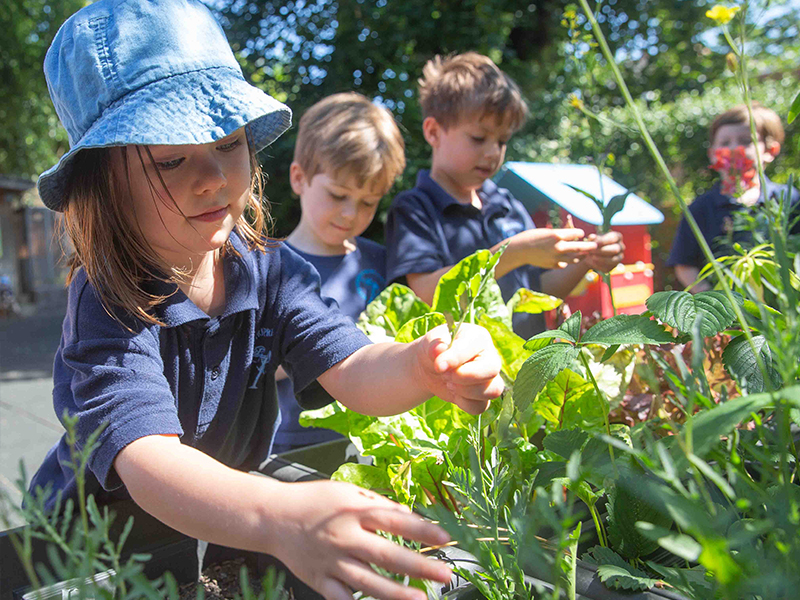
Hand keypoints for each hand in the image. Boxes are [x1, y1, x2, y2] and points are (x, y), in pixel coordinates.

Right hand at [273, 480, 451, 599]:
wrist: (274, 517)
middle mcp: (344, 538)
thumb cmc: (316, 501)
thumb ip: (378, 506)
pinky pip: (341, 598)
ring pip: (368, 582)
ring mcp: (331, 562)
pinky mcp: (319, 580)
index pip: (395, 520)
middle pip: (387, 555)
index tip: (446, 538)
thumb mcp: (348, 494)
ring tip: (421, 599)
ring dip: (397, 593)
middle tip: (445, 573)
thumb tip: (410, 518)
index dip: (423, 530)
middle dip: (419, 566)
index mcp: (354, 512)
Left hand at [414, 324, 503, 413]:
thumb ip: (434, 344)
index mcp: (479, 337)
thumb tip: (438, 350)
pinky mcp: (484, 396)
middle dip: (465, 376)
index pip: (475, 347)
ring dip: (465, 391)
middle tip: (445, 375)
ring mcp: (490, 378)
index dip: (456, 358)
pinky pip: (481, 406)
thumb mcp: (431, 342)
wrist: (430, 367)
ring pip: (492, 390)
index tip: (438, 365)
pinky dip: (464, 404)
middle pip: (492, 369)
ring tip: (448, 383)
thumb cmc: (434, 349)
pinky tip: (454, 393)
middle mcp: (490, 356)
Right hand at [509, 228, 597, 268]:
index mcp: (557, 235)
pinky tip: (565, 259)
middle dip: (589, 246)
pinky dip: (566, 262)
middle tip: (595, 245)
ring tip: (581, 253)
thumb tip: (574, 232)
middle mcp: (559, 247)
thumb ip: (561, 233)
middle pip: (580, 247)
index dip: (580, 233)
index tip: (582, 233)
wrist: (519, 250)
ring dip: (579, 256)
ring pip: (575, 258)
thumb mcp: (548, 231)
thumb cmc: (532, 237)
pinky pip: (564, 264)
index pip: (577, 233)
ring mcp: (556, 258)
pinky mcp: (553, 265)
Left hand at [582, 231, 624, 272]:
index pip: (614, 238)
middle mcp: (621, 247)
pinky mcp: (613, 266)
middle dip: (601, 251)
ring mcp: (619, 257)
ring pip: (613, 260)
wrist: (590, 254)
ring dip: (600, 259)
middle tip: (591, 251)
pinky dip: (598, 265)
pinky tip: (590, 262)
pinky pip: (608, 267)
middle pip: (615, 249)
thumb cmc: (593, 243)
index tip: (594, 243)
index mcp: (617, 237)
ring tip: (590, 257)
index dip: (603, 241)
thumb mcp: (592, 239)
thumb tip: (591, 237)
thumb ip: (592, 238)